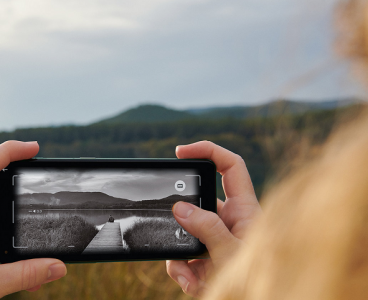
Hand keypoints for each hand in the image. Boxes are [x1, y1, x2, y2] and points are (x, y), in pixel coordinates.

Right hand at [166, 141, 260, 297]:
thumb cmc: (263, 284)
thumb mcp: (233, 254)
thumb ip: (208, 229)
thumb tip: (181, 208)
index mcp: (244, 210)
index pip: (230, 167)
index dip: (208, 150)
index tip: (181, 152)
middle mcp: (230, 222)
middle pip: (196, 204)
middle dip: (181, 219)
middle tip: (172, 229)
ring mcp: (217, 241)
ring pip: (185, 234)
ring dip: (180, 255)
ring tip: (191, 275)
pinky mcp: (207, 260)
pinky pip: (184, 258)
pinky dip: (182, 271)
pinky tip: (193, 284)